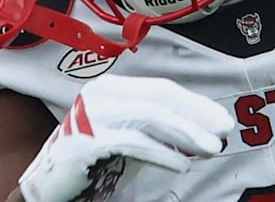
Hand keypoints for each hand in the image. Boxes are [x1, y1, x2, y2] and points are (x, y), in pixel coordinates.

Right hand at [19, 74, 233, 201]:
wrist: (50, 186)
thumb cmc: (95, 162)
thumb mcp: (134, 137)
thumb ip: (162, 130)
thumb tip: (205, 129)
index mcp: (112, 87)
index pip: (162, 89)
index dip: (194, 104)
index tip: (220, 119)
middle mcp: (101, 93)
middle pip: (160, 99)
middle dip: (196, 115)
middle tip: (224, 131)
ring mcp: (93, 113)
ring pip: (152, 117)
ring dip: (187, 134)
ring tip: (212, 149)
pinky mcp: (89, 138)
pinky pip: (136, 142)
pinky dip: (164, 153)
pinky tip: (183, 163)